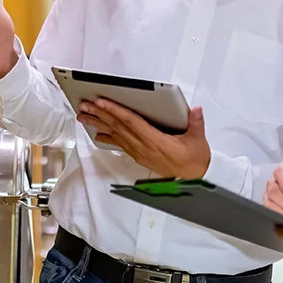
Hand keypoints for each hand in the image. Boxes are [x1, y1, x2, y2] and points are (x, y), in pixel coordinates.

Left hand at [76, 98, 210, 179]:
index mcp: (156, 141)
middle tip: (84, 106)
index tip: (101, 103)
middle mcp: (144, 147)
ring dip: (99, 125)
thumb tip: (195, 110)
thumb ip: (196, 123)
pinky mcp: (140, 156)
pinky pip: (120, 144)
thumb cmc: (194, 160)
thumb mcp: (198, 140)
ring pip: (116, 135)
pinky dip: (108, 137)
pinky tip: (98, 133)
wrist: (193, 180)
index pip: (131, 122)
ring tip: (84, 116)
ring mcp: (140, 153)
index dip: (115, 111)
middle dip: (100, 115)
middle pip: (118, 127)